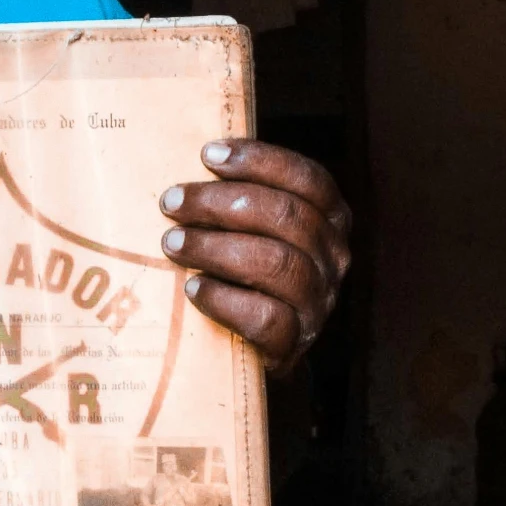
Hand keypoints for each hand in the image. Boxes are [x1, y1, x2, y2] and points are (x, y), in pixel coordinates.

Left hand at [158, 139, 351, 373]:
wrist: (257, 349)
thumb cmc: (248, 276)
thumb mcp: (257, 231)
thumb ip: (244, 198)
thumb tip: (195, 160)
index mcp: (330, 220)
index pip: (308, 179)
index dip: (260, 161)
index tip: (207, 155)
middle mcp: (333, 258)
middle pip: (286, 217)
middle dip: (220, 203)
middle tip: (172, 202)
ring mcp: (318, 303)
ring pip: (276, 264)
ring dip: (214, 248)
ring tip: (172, 243)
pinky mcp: (294, 343)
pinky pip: (265, 317)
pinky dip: (223, 299)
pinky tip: (192, 288)